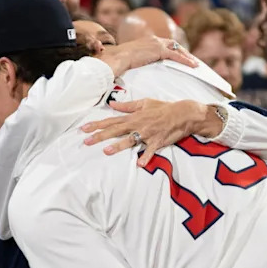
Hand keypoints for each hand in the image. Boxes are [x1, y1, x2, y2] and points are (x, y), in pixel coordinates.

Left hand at [82, 99, 221, 167]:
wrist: (182, 113)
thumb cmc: (163, 108)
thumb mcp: (144, 103)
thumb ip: (127, 106)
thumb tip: (112, 104)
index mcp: (133, 117)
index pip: (111, 120)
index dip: (97, 124)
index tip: (84, 129)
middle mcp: (138, 125)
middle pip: (116, 130)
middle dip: (100, 136)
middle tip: (87, 141)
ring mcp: (147, 134)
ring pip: (130, 140)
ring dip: (119, 146)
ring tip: (107, 151)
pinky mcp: (157, 142)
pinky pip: (150, 151)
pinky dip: (146, 157)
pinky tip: (139, 164)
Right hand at [100, 36, 197, 76]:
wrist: (118, 57)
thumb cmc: (120, 61)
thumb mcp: (130, 59)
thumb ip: (137, 61)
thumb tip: (136, 69)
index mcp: (147, 41)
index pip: (164, 44)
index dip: (173, 49)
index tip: (179, 55)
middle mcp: (153, 40)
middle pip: (173, 44)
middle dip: (183, 52)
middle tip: (191, 60)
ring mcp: (156, 43)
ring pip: (177, 49)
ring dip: (187, 56)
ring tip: (195, 64)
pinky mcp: (159, 50)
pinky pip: (176, 55)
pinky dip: (185, 60)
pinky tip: (193, 66)